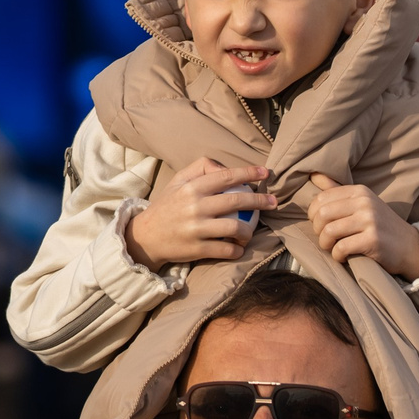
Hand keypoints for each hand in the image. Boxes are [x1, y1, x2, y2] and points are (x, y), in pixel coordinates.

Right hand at [123, 158, 273, 267]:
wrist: (145, 237)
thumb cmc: (167, 206)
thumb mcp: (178, 181)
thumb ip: (201, 168)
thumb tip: (226, 169)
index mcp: (192, 188)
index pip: (226, 176)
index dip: (249, 173)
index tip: (266, 173)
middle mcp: (195, 206)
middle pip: (236, 202)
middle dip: (260, 201)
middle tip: (273, 202)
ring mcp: (196, 229)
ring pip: (235, 228)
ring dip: (248, 231)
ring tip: (249, 232)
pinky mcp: (196, 249)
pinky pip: (226, 250)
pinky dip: (237, 250)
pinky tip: (238, 248)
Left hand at [306, 175, 418, 278]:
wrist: (410, 247)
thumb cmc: (380, 226)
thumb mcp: (362, 203)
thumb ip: (338, 190)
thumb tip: (312, 174)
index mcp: (360, 191)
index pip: (321, 198)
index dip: (313, 215)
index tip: (320, 225)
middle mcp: (365, 202)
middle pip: (322, 214)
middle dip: (317, 230)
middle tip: (325, 239)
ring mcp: (370, 220)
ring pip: (329, 231)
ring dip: (326, 244)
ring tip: (333, 248)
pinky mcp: (373, 239)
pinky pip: (341, 247)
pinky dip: (337, 255)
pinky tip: (343, 256)